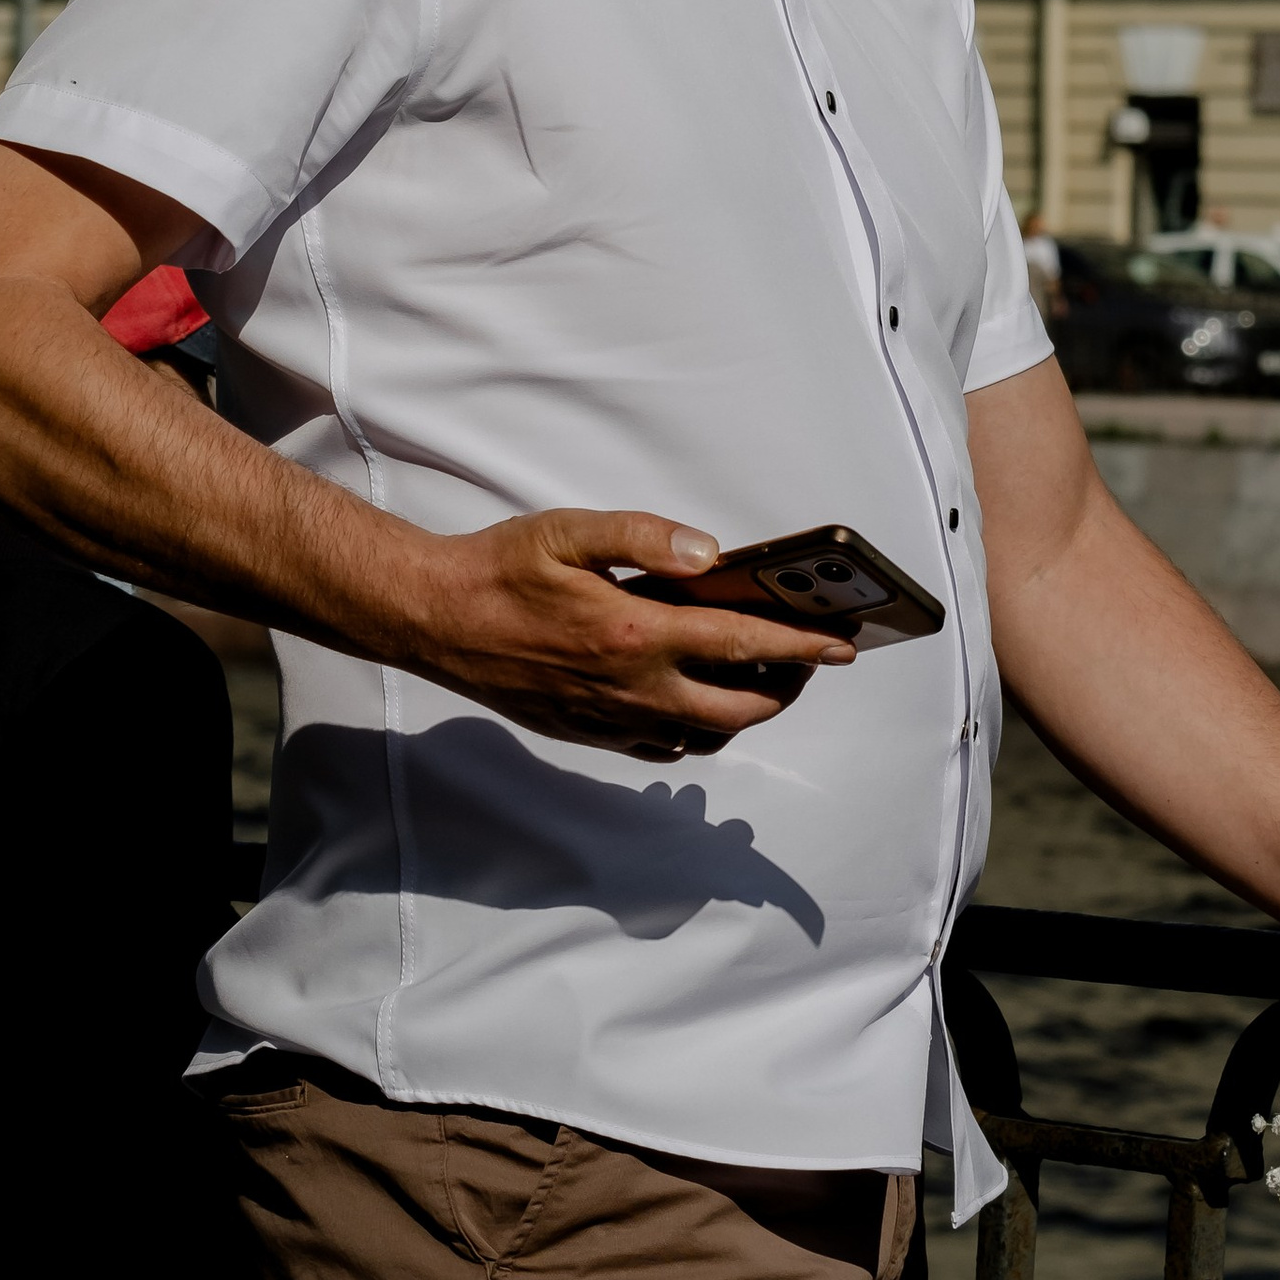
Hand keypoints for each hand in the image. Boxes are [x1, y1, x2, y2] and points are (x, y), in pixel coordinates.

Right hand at [393, 512, 853, 759]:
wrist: (436, 620)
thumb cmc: (499, 571)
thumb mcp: (571, 532)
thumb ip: (646, 539)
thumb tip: (710, 554)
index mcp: (637, 633)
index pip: (744, 644)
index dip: (803, 646)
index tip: (844, 645)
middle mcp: (632, 687)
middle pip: (742, 706)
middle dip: (788, 686)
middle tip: (805, 659)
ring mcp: (612, 718)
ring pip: (706, 736)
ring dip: (744, 713)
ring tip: (759, 678)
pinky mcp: (590, 733)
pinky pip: (662, 747)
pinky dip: (695, 731)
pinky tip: (695, 700)